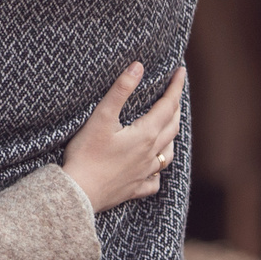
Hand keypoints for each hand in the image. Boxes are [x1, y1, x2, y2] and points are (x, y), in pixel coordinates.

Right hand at [60, 61, 185, 211]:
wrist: (78, 192)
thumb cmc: (87, 154)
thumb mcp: (101, 117)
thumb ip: (121, 90)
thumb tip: (138, 67)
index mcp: (145, 135)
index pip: (168, 105)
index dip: (175, 86)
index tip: (181, 71)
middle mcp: (150, 154)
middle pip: (172, 127)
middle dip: (175, 107)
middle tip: (174, 93)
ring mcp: (144, 174)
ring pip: (167, 154)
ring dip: (171, 137)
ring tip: (168, 128)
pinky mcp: (134, 189)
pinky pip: (154, 180)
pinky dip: (157, 171)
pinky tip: (153, 169)